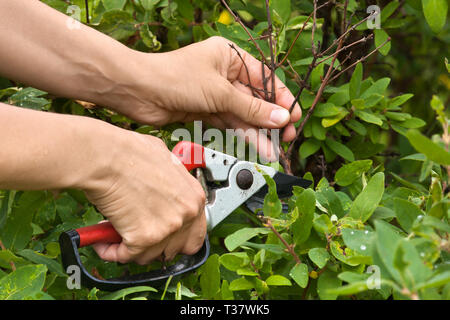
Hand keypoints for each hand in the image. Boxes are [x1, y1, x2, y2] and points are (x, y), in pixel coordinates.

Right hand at [85, 129, 205, 263]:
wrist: (105, 157)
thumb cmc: (129, 153)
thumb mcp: (164, 162)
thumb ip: (172, 183)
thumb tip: (166, 190)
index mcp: (194, 197)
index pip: (195, 234)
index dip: (176, 237)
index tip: (161, 236)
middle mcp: (186, 214)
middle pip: (174, 248)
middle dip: (155, 245)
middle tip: (137, 235)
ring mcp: (167, 228)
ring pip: (149, 255)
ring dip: (131, 248)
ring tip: (116, 233)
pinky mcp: (144, 239)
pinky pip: (125, 256)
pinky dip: (110, 251)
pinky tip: (102, 240)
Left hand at [112, 37, 301, 160]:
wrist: (138, 92)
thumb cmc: (174, 78)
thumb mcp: (220, 92)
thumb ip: (251, 109)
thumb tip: (281, 118)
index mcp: (230, 57)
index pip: (264, 78)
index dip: (280, 98)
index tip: (294, 116)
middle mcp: (224, 74)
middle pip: (254, 99)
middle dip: (270, 119)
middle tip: (287, 136)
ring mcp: (214, 94)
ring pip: (242, 114)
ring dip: (258, 132)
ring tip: (274, 149)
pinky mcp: (205, 110)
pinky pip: (229, 123)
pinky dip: (242, 134)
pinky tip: (256, 145)